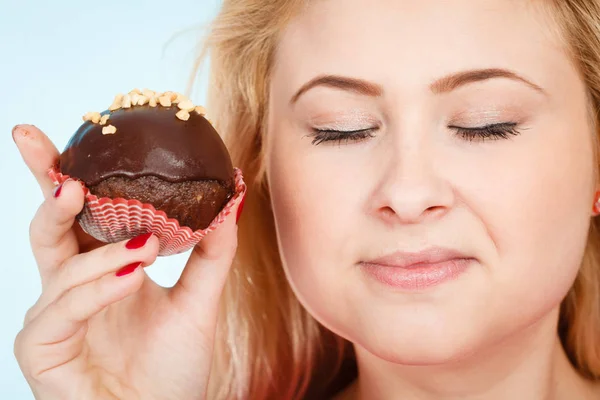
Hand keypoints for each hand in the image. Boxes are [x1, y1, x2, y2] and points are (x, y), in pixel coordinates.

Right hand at [13, 125, 242, 399]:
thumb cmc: (173, 370)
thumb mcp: (199, 301)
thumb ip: (212, 252)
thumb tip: (232, 197)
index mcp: (102, 269)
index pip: (83, 214)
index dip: (69, 174)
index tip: (71, 133)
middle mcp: (71, 287)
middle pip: (50, 224)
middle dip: (49, 185)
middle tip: (55, 156)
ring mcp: (53, 318)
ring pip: (60, 264)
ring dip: (103, 250)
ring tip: (148, 246)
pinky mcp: (43, 349)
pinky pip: (62, 308)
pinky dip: (97, 288)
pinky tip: (132, 276)